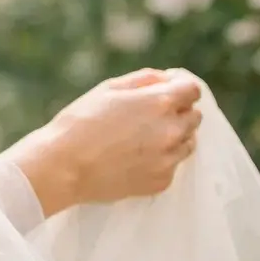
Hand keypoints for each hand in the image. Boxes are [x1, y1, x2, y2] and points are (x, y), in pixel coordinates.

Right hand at [11, 69, 202, 213]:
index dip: (179, 88)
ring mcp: (169, 159)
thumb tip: (167, 79)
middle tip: (148, 116)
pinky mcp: (162, 181)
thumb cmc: (81, 121)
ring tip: (141, 138)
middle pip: (194, 116)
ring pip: (188, 142)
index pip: (193, 90)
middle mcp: (172, 131)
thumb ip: (144, 79)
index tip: (166, 91)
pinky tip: (133, 157)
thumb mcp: (108, 88)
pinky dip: (160, 159)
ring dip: (173, 136)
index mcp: (160, 103)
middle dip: (178, 111)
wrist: (65, 166)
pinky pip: (172, 165)